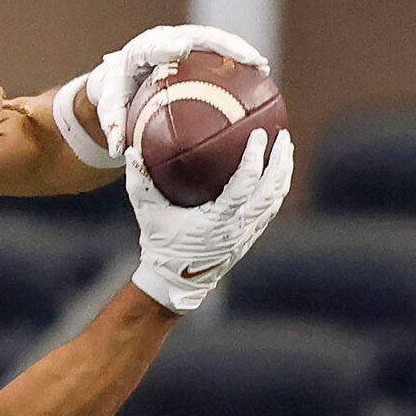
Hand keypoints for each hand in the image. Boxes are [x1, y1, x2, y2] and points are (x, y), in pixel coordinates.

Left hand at [84, 23, 270, 159]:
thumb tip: (116, 152)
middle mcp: (164, 38)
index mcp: (140, 51)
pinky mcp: (194, 44)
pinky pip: (219, 52)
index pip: (156, 45)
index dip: (169, 45)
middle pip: (199, 35)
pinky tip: (259, 79)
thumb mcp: (109, 110)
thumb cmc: (115, 94)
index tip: (183, 49)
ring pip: (215, 40)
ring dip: (241, 50)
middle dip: (225, 44)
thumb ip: (112, 127)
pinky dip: (238, 62)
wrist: (118, 74)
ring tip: (263, 67)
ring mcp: (182, 38)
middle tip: (248, 58)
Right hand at [129, 127, 294, 312]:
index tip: (259, 134)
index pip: (246, 182)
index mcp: (219, 218)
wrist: (174, 282)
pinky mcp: (249, 237)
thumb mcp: (148, 214)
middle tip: (283, 136)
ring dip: (283, 173)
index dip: (255, 156)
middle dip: (280, 160)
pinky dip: (277, 190)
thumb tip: (130, 151)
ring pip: (275, 199)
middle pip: (271, 188)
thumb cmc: (161, 246)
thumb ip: (140, 182)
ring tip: (285, 150)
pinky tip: (277, 175)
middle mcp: (238, 226)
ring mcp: (247, 233)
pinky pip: (270, 209)